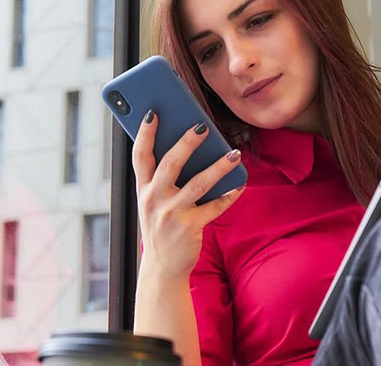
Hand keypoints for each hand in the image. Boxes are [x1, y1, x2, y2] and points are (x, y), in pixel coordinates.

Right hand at [132, 110, 244, 277]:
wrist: (162, 268)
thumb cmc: (161, 226)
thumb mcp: (153, 202)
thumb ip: (163, 179)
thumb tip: (189, 146)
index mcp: (143, 189)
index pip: (139, 155)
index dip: (145, 133)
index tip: (153, 113)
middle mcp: (153, 199)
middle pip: (170, 164)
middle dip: (186, 143)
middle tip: (202, 125)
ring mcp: (171, 214)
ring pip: (197, 184)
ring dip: (218, 166)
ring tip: (233, 153)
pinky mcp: (189, 228)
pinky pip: (214, 207)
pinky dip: (229, 195)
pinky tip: (240, 184)